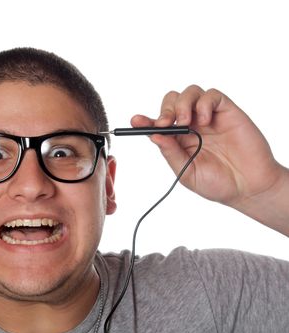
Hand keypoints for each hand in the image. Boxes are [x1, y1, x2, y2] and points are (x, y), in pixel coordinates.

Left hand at [131, 85, 284, 208]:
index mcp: (178, 140)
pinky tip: (206, 121)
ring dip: (182, 104)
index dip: (144, 120)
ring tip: (187, 122)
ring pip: (189, 93)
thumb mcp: (186, 173)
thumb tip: (154, 136)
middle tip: (165, 123)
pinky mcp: (227, 112)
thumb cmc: (217, 184)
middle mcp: (191, 125)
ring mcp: (209, 117)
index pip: (157, 123)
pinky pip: (212, 95)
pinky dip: (204, 103)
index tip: (134, 121)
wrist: (248, 188)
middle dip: (164, 109)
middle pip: (171, 102)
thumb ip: (171, 153)